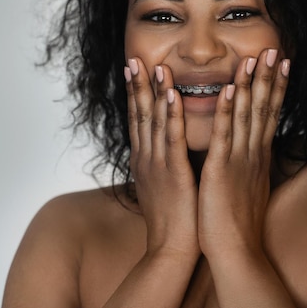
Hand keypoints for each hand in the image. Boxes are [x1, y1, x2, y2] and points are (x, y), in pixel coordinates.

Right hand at [125, 58, 198, 257]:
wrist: (172, 250)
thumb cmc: (172, 218)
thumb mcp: (161, 184)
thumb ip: (160, 162)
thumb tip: (164, 148)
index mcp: (144, 160)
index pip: (138, 120)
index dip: (135, 94)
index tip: (133, 69)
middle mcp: (146, 158)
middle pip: (139, 115)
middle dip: (136, 85)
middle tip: (132, 58)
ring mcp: (158, 164)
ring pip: (154, 121)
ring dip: (154, 91)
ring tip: (153, 65)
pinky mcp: (174, 173)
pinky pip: (173, 139)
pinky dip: (172, 115)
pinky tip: (172, 95)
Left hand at [197, 49, 289, 257]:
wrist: (235, 251)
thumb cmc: (238, 220)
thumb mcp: (248, 184)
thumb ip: (250, 162)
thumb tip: (254, 149)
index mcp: (257, 156)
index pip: (269, 114)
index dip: (276, 87)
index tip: (282, 63)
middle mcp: (253, 153)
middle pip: (264, 108)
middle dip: (269, 77)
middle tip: (274, 49)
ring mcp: (239, 160)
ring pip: (246, 116)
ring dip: (250, 86)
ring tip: (254, 58)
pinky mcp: (221, 171)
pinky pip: (224, 136)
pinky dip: (226, 112)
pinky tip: (228, 90)